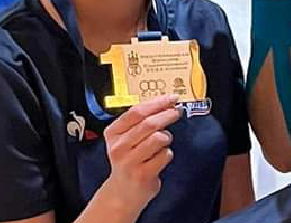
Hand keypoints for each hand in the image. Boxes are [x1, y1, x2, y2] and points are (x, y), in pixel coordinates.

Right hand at [102, 95, 180, 210]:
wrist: (122, 192)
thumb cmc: (128, 160)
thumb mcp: (125, 138)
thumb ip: (140, 121)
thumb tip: (166, 103)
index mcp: (113, 133)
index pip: (136, 112)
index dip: (157, 103)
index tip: (171, 98)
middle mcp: (119, 147)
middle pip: (148, 123)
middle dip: (167, 115)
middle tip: (176, 112)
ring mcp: (129, 161)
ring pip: (158, 138)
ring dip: (167, 137)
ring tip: (163, 141)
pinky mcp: (142, 174)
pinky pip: (164, 155)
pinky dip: (167, 153)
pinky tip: (160, 157)